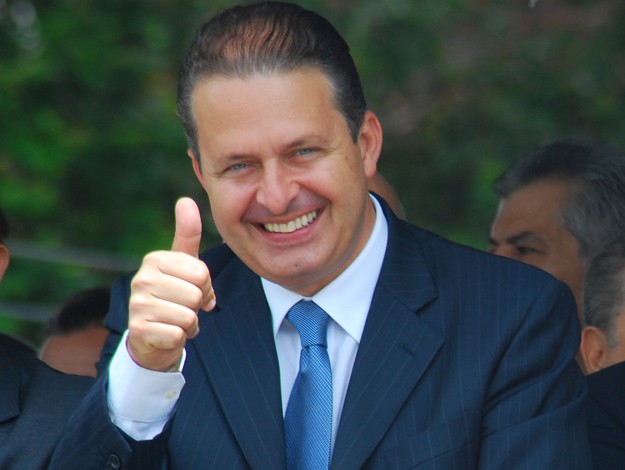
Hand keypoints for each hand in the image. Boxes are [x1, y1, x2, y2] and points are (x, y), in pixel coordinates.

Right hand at [126, 197, 215, 370]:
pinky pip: (178, 334)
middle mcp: (141, 279)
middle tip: (182, 308)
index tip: (192, 290)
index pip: (201, 273)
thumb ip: (187, 234)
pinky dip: (179, 339)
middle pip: (195, 294)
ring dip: (189, 324)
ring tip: (174, 321)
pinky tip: (167, 335)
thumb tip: (185, 200)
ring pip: (188, 315)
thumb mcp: (183, 265)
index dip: (205, 287)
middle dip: (196, 307)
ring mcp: (137, 304)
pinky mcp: (138, 330)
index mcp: (155, 260)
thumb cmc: (173, 297)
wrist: (152, 339)